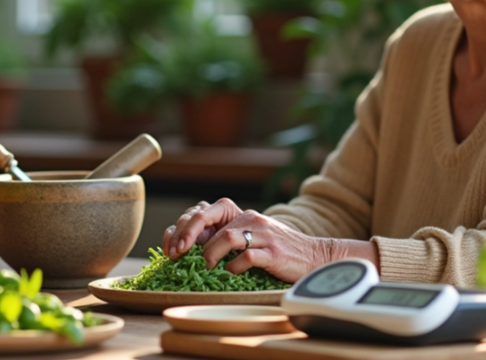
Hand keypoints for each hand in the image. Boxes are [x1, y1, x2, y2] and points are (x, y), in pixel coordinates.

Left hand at [162, 198, 349, 282]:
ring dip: (209, 255)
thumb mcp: (249, 237)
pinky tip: (230, 275)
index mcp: (240, 214)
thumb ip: (223, 238)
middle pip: (209, 219)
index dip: (182, 228)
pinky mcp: (273, 253)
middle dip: (187, 237)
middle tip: (178, 256)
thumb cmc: (276, 251)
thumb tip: (187, 248)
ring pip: (226, 237)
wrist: (313, 256)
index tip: (171, 248)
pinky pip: (246, 258)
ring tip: (204, 269)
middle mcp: (250, 218)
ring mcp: (262, 234)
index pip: (203, 211)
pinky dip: (233, 268)